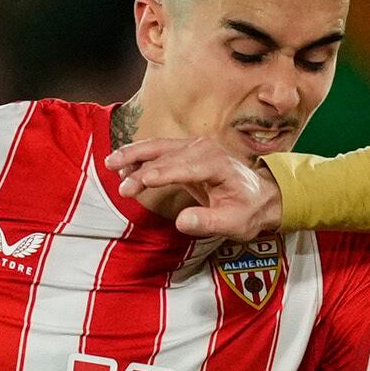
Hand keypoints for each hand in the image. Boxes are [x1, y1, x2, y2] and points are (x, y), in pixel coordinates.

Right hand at [107, 136, 282, 238]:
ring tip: (110, 165)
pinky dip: (139, 157)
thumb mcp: (234, 224)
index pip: (184, 167)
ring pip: (158, 148)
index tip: (140, 182)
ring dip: (133, 156)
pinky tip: (123, 168)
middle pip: (166, 156)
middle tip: (122, 189)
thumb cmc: (248, 211)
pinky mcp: (185, 151)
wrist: (259, 196)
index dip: (161, 174)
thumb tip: (182, 222)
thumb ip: (208, 222)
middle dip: (141, 170)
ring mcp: (194, 147)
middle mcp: (204, 148)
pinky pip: (158, 151)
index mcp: (218, 164)